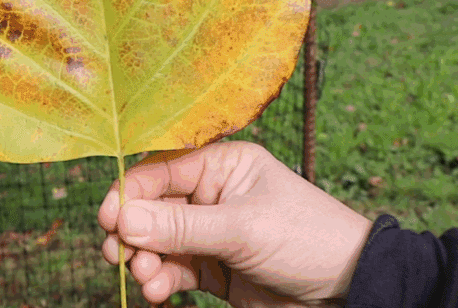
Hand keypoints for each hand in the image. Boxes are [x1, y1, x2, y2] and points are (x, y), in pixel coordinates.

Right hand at [98, 141, 372, 306]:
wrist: (348, 291)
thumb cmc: (308, 240)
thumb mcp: (243, 229)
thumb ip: (181, 226)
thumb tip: (123, 219)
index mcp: (224, 165)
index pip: (162, 169)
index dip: (131, 192)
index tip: (109, 219)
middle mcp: (215, 194)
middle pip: (154, 207)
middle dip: (133, 232)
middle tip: (118, 254)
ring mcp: (213, 233)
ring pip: (159, 242)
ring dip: (145, 260)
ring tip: (147, 279)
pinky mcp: (215, 269)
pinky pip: (175, 270)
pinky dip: (161, 280)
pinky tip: (158, 292)